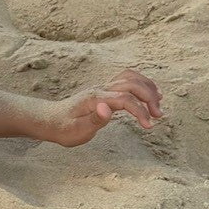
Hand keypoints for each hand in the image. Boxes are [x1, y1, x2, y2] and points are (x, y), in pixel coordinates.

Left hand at [42, 67, 162, 147]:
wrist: (50, 120)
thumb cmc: (63, 128)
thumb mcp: (76, 130)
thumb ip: (93, 120)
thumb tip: (107, 108)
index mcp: (95, 99)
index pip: (125, 99)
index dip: (140, 111)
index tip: (149, 126)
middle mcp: (100, 89)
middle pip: (132, 83)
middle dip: (149, 97)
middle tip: (158, 115)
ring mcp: (102, 88)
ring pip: (130, 77)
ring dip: (147, 87)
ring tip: (158, 103)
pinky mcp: (104, 90)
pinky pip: (126, 80)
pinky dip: (141, 85)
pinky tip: (148, 96)